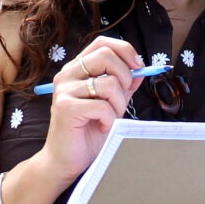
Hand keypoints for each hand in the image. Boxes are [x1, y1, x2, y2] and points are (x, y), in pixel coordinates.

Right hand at [37, 35, 144, 183]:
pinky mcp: (65, 107)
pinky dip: (110, 119)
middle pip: (106, 56)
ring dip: (119, 104)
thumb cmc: (88, 133)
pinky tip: (103, 127)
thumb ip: (123, 86)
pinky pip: (102, 106)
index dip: (125, 51)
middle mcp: (67, 74)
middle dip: (126, 78)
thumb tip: (140, 70)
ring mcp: (64, 90)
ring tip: (111, 118)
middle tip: (122, 99)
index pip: (103, 43)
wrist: (65, 160)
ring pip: (109, 83)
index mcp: (77, 69)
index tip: (138, 68)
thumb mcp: (111, 104)